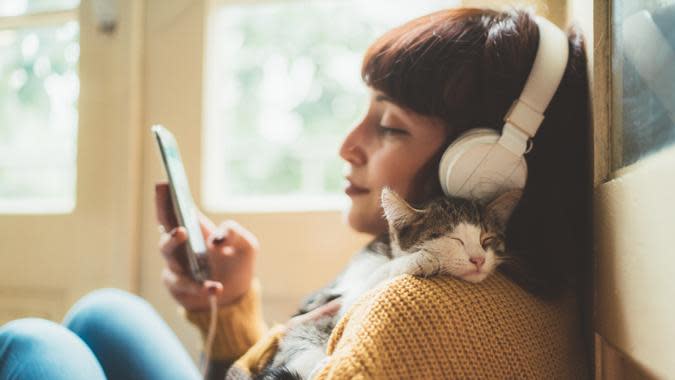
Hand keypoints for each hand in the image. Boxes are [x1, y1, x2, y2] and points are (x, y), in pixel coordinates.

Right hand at [155, 182, 258, 310]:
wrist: (235, 297)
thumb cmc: (237, 264)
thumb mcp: (246, 245)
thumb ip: (234, 234)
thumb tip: (215, 240)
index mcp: (196, 228)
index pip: (176, 208)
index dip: (166, 197)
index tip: (164, 183)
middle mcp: (181, 244)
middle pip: (165, 228)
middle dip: (166, 221)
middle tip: (181, 227)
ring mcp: (175, 265)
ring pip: (169, 256)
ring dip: (179, 252)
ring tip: (187, 239)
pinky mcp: (177, 286)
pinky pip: (183, 285)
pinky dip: (199, 287)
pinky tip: (215, 288)